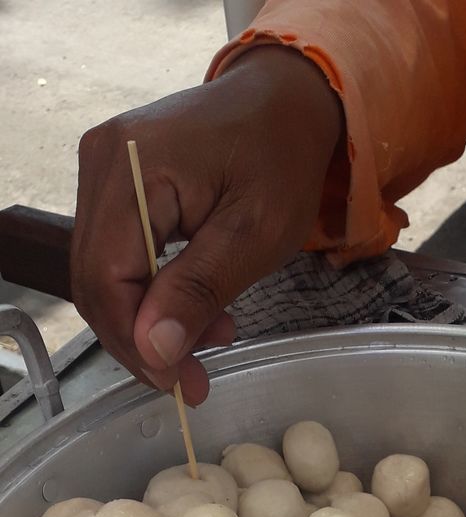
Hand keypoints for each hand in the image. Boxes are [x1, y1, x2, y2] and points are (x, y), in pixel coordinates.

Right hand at [71, 47, 342, 403]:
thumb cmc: (281, 157)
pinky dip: (154, 297)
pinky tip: (198, 311)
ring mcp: (103, 175)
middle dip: (145, 342)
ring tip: (213, 338)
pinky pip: (119, 260)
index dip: (136, 342)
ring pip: (105, 278)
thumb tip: (155, 350)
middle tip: (196, 379)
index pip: (106, 278)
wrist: (284, 102)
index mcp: (131, 169)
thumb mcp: (255, 233)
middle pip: (97, 283)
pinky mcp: (116, 189)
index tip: (179, 383)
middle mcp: (101, 166)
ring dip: (152, 324)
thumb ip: (200, 290)